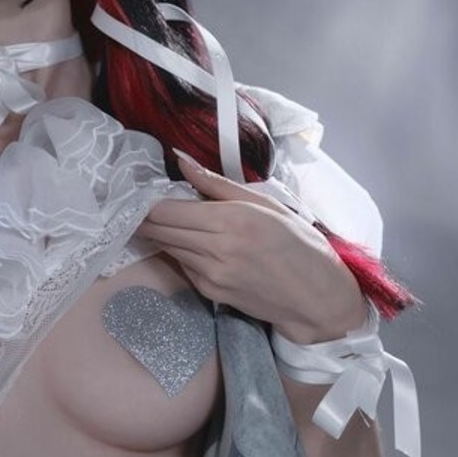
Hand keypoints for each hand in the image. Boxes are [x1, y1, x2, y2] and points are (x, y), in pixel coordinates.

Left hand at [138, 151, 365, 342]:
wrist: (315, 297)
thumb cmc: (298, 244)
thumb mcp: (265, 204)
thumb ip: (216, 183)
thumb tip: (181, 159)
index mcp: (232, 219)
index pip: (167, 209)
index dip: (149, 200)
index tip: (143, 191)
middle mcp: (217, 248)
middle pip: (159, 229)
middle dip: (146, 216)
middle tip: (141, 204)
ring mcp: (211, 274)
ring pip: (168, 247)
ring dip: (162, 233)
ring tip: (166, 219)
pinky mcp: (210, 292)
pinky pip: (183, 265)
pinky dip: (181, 252)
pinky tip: (192, 243)